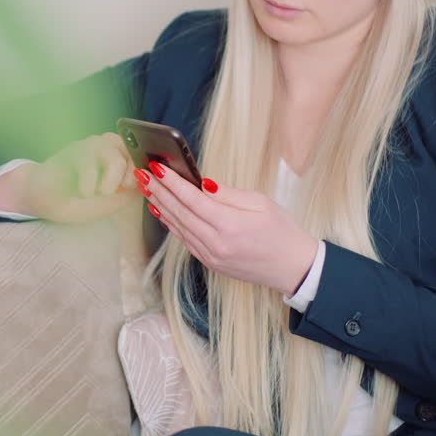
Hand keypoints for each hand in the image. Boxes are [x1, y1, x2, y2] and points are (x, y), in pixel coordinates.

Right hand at [0, 133, 141, 223]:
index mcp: (122, 159)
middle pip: (134, 152)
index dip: (144, 171)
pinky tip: (83, 192)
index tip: (132, 188)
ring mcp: (91, 146)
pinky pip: (89, 161)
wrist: (41, 199)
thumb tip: (144, 184)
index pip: (144, 157)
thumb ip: (125, 196)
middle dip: (129, 176)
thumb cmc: (74, 202)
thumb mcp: (105, 206)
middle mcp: (109, 148)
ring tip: (98, 192)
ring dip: (109, 179)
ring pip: (114, 155)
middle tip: (115, 191)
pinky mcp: (73, 148)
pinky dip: (89, 182)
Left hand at [136, 161, 318, 295]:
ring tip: (146, 188)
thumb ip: (227, 194)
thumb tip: (201, 183)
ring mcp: (211, 256)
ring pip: (178, 227)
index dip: (172, 182)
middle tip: (142, 174)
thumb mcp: (260, 204)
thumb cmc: (282, 232)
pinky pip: (185, 240)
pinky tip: (161, 211)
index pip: (193, 199)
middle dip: (159, 191)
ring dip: (160, 206)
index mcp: (230, 226)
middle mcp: (216, 244)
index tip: (157, 168)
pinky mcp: (210, 263)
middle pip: (179, 213)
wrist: (294, 268)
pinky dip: (170, 224)